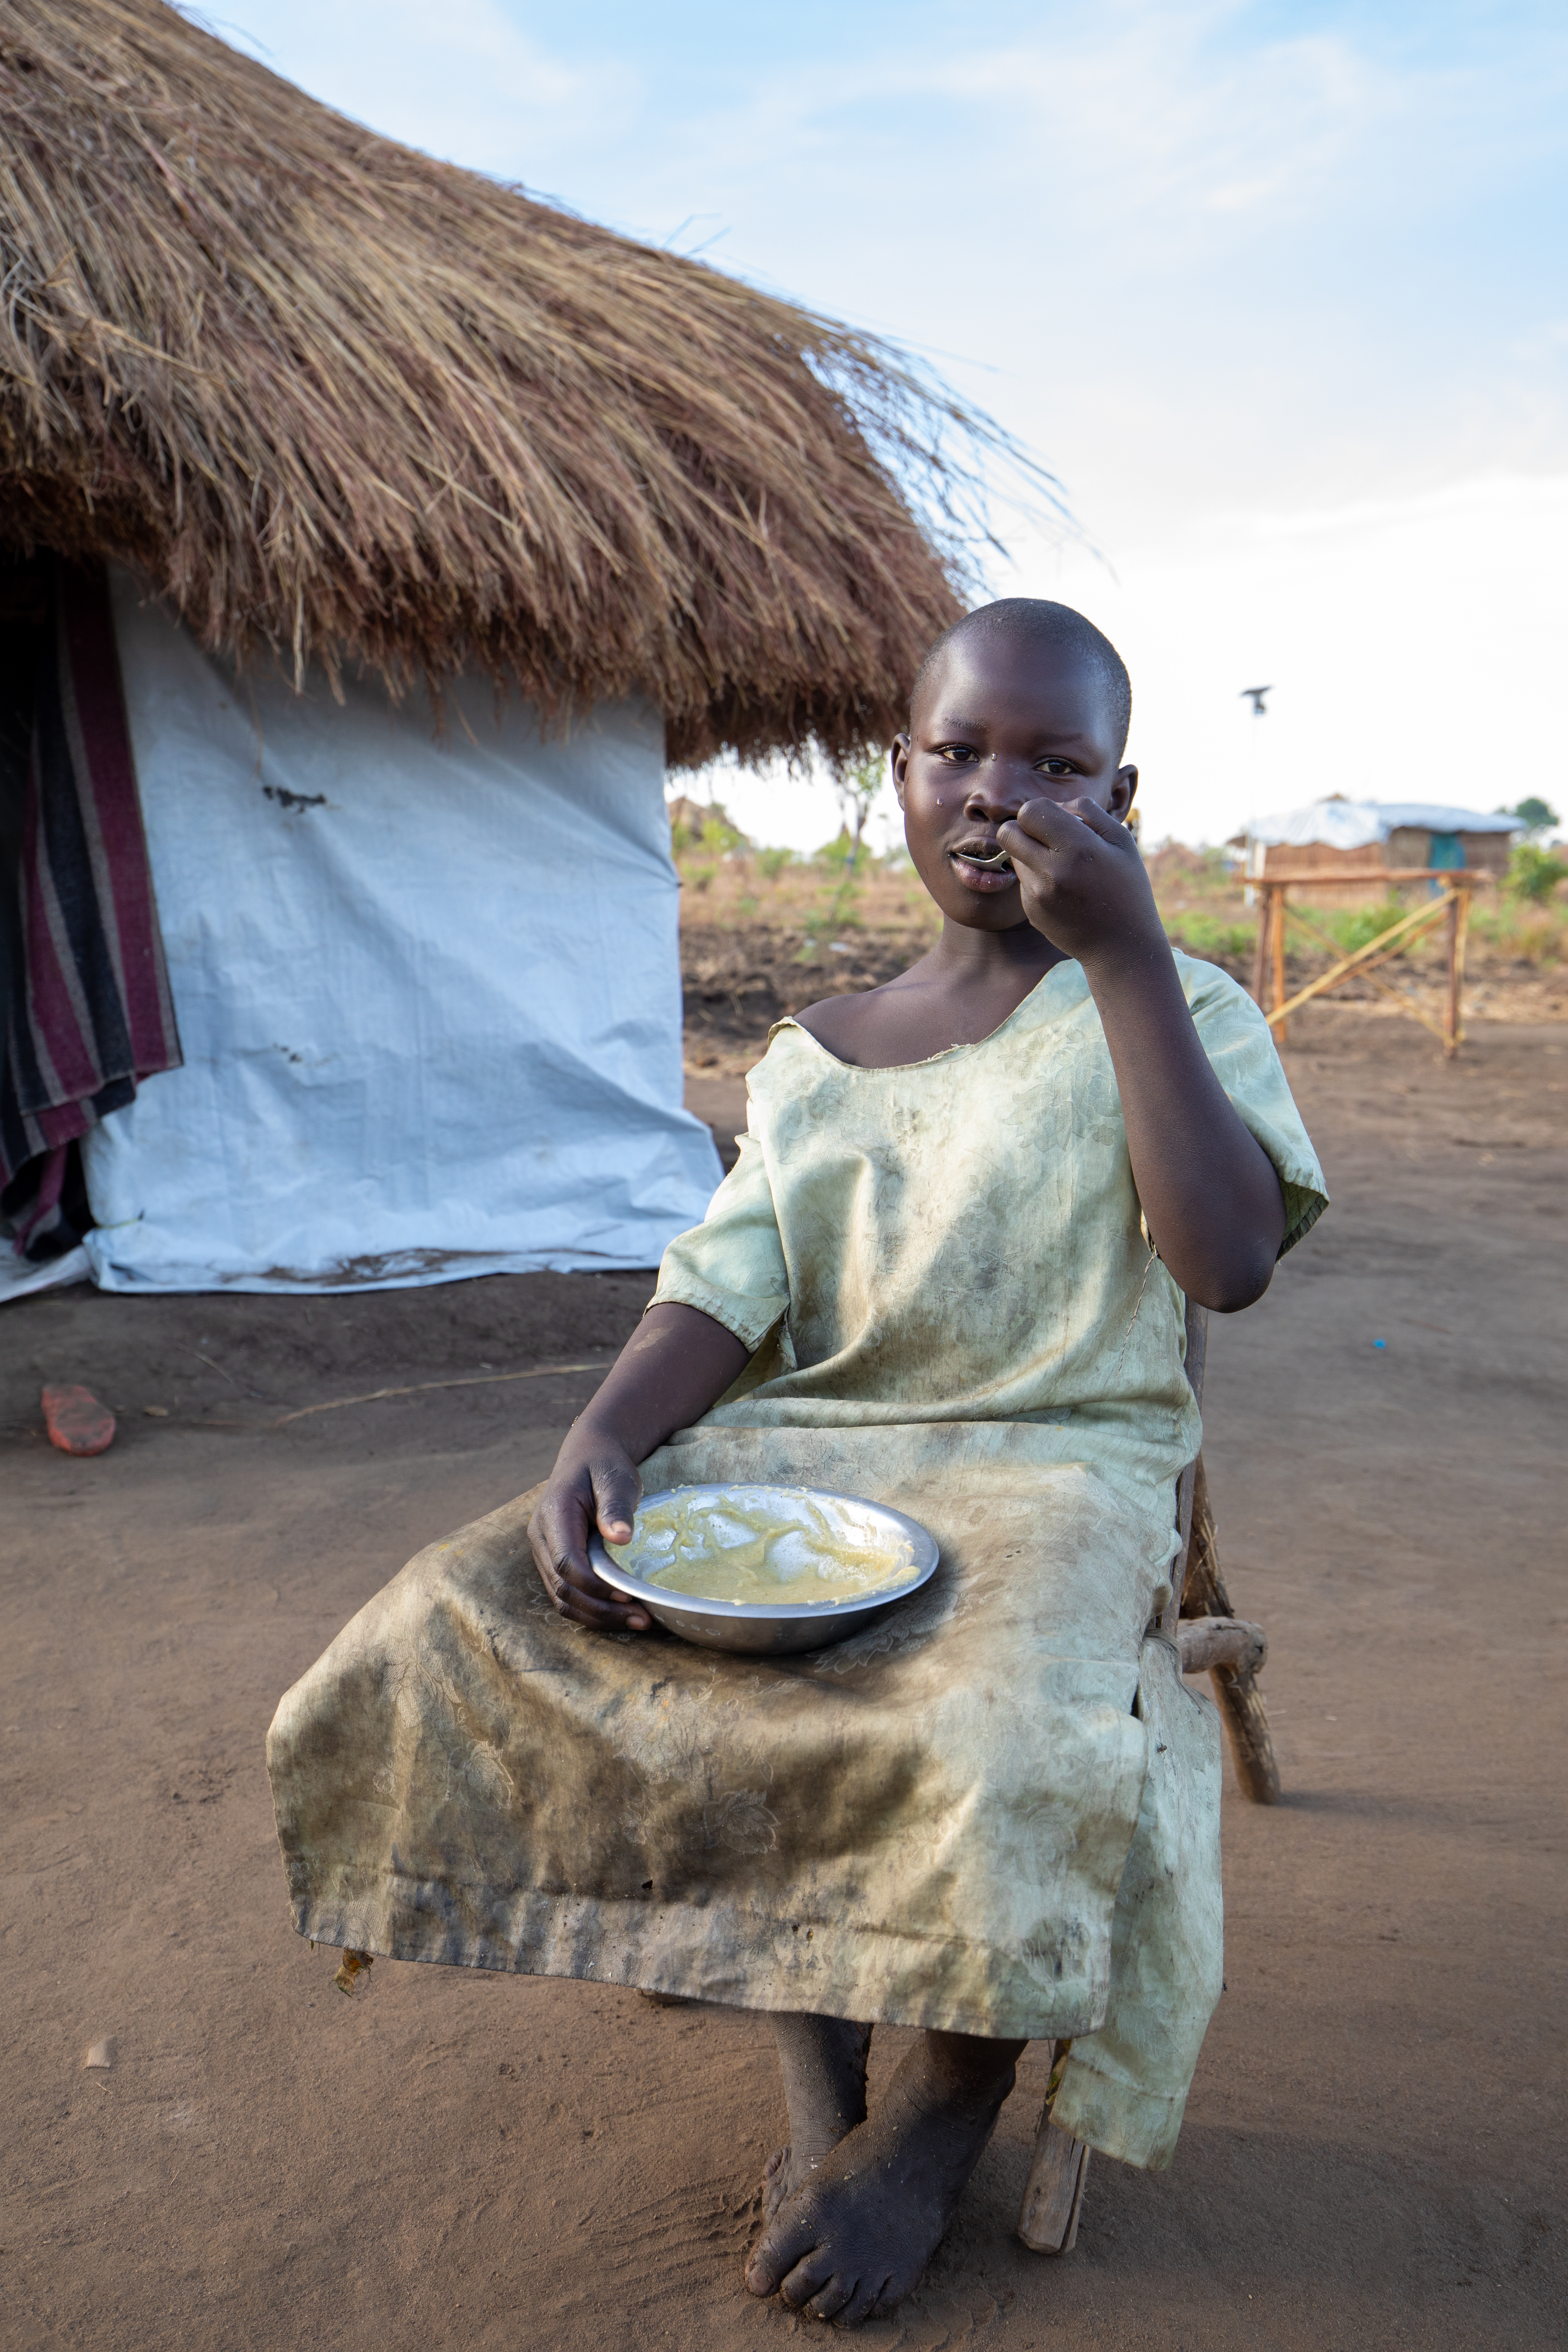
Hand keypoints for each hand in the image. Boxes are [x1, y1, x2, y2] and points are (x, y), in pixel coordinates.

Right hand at [528, 1422, 652, 1633]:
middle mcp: (540, 1537)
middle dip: (601, 1610)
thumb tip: (621, 1538)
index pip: (566, 1562)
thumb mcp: (616, 1478)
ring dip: (598, 1616)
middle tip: (642, 1619)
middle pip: (563, 1588)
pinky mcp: (554, 1562)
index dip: (595, 1586)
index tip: (629, 1595)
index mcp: (553, 1514)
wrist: (587, 1456)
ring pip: (562, 1598)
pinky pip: (567, 1594)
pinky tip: (621, 1612)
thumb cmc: (604, 1465)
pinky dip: (592, 1609)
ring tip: (637, 1621)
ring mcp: (544, 1552)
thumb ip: (616, 1506)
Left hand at [998, 796, 1164, 970]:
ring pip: (1014, 856)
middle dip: (1023, 828)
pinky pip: (1023, 880)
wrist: (1121, 946)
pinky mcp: (1030, 910)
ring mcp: (1037, 895)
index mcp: (1077, 848)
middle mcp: (1052, 872)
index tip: (1055, 820)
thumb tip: (1057, 804)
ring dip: (1031, 853)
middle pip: (1008, 832)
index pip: (1030, 810)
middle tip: (1047, 837)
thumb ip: (1088, 812)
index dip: (1040, 810)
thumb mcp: (1122, 841)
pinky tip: (1063, 890)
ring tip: (1062, 866)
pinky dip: (1037, 878)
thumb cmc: (1127, 887)